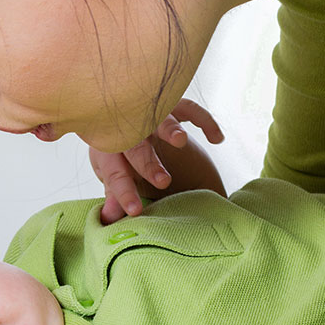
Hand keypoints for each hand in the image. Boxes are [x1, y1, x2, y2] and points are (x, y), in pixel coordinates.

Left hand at [90, 98, 223, 223]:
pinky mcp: (168, 106)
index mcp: (106, 151)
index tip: (136, 211)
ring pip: (157, 118)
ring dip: (168, 129)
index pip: (115, 173)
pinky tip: (217, 139)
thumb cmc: (118, 157)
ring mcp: (147, 115)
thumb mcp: (114, 177)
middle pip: (134, 146)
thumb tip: (109, 218)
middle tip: (164, 182)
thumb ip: (114, 196)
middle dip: (148, 163)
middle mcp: (125, 130)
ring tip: (180, 141)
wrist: (121, 123)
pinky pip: (187, 107)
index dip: (124, 193)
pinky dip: (203, 119)